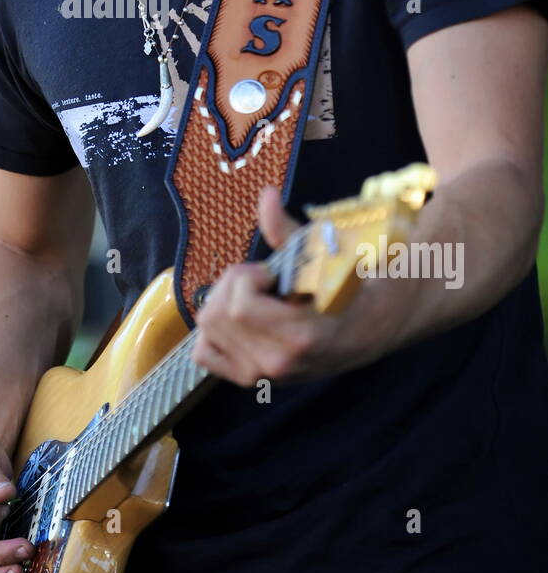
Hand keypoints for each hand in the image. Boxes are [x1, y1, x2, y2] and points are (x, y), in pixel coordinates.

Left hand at [191, 185, 407, 385]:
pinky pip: (205, 354)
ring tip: (251, 297)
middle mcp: (277, 362)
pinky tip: (236, 318)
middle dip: (232, 285)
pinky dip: (211, 332)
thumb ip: (286, 229)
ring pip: (206, 330)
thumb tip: (266, 195)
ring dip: (222, 303)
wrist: (367, 330)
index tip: (269, 272)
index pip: (240, 307)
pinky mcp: (251, 377)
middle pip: (216, 315)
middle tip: (259, 280)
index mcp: (299, 336)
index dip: (246, 279)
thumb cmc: (344, 289)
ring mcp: (262, 375)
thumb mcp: (320, 256)